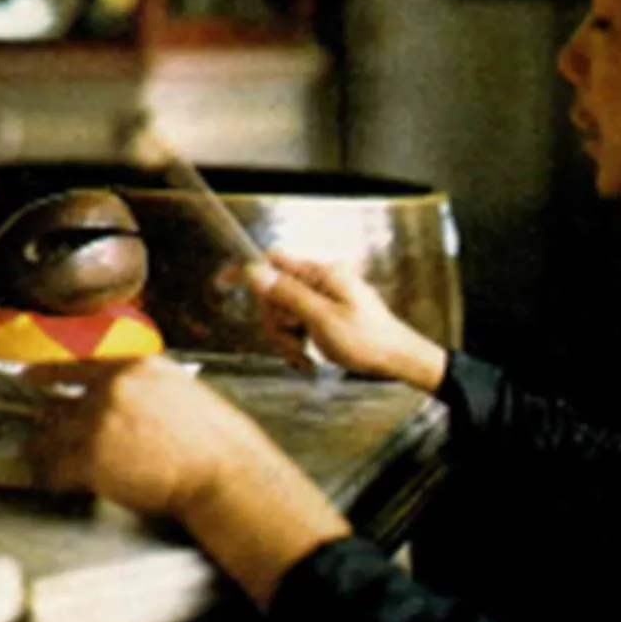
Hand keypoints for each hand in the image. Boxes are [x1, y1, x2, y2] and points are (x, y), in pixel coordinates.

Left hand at [22, 356, 349, 604]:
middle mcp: (112, 389)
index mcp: (133, 367)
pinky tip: (57, 481)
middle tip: (45, 432)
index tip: (29, 376)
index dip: (46, 371)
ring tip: (43, 459)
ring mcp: (99, 424)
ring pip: (52, 437)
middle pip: (59, 403)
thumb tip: (113, 388)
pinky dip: (53, 477)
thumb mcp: (177, 387)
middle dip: (50, 420)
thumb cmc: (209, 434)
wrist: (220, 467)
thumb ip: (141, 382)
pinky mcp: (93, 460)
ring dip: (46, 450)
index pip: (75, 362)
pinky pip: (56, 469)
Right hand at [247, 252, 448, 391]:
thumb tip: (255, 271)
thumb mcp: (322, 319)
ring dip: (288, 338)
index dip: (248, 271)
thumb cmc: (367, 340)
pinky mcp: (326, 313)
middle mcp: (322, 280)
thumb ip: (288, 294)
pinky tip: (310, 360)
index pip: (275, 261)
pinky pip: (299, 324)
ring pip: (284, 313)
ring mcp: (324, 297)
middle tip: (295, 344)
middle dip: (277, 323)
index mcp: (322, 274)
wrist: (398, 359)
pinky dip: (299, 342)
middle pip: (275, 294)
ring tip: (306, 357)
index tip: (223, 281)